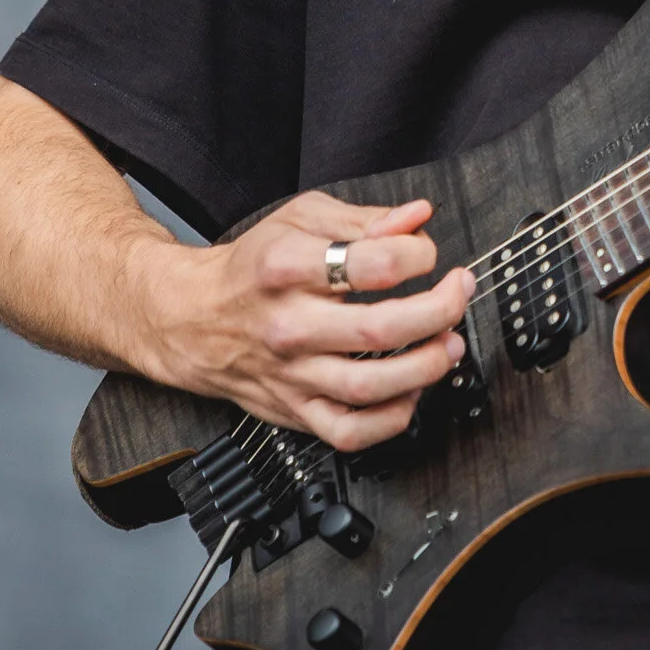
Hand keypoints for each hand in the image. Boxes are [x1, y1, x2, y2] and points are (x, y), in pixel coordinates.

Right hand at [128, 193, 472, 451]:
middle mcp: (288, 324)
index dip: (419, 256)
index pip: (373, 264)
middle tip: (458, 295)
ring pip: (369, 387)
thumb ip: (365, 218)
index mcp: (287, 266)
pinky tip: (410, 392)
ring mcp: (290, 373)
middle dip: (439, 312)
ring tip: (449, 345)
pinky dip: (391, 419)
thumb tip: (417, 218)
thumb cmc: (252, 266)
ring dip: (426, 367)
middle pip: (379, 330)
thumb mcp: (301, 219)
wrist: (191, 317)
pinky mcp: (293, 409)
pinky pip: (348, 432)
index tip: (427, 255)